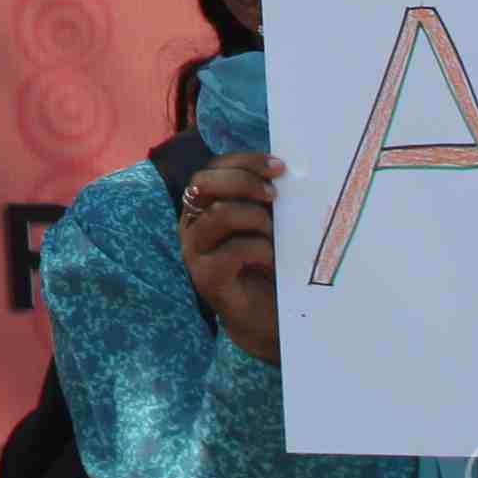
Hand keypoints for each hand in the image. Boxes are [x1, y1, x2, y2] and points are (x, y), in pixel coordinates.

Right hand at [174, 150, 282, 361]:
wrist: (265, 316)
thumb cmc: (267, 263)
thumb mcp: (267, 222)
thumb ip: (265, 198)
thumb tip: (284, 172)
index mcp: (205, 204)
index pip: (214, 167)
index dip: (246, 161)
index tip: (280, 167)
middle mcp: (192, 222)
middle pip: (204, 182)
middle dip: (244, 181)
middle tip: (274, 195)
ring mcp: (194, 250)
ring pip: (218, 214)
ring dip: (255, 219)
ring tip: (275, 235)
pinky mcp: (205, 276)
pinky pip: (233, 250)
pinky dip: (261, 250)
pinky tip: (273, 260)